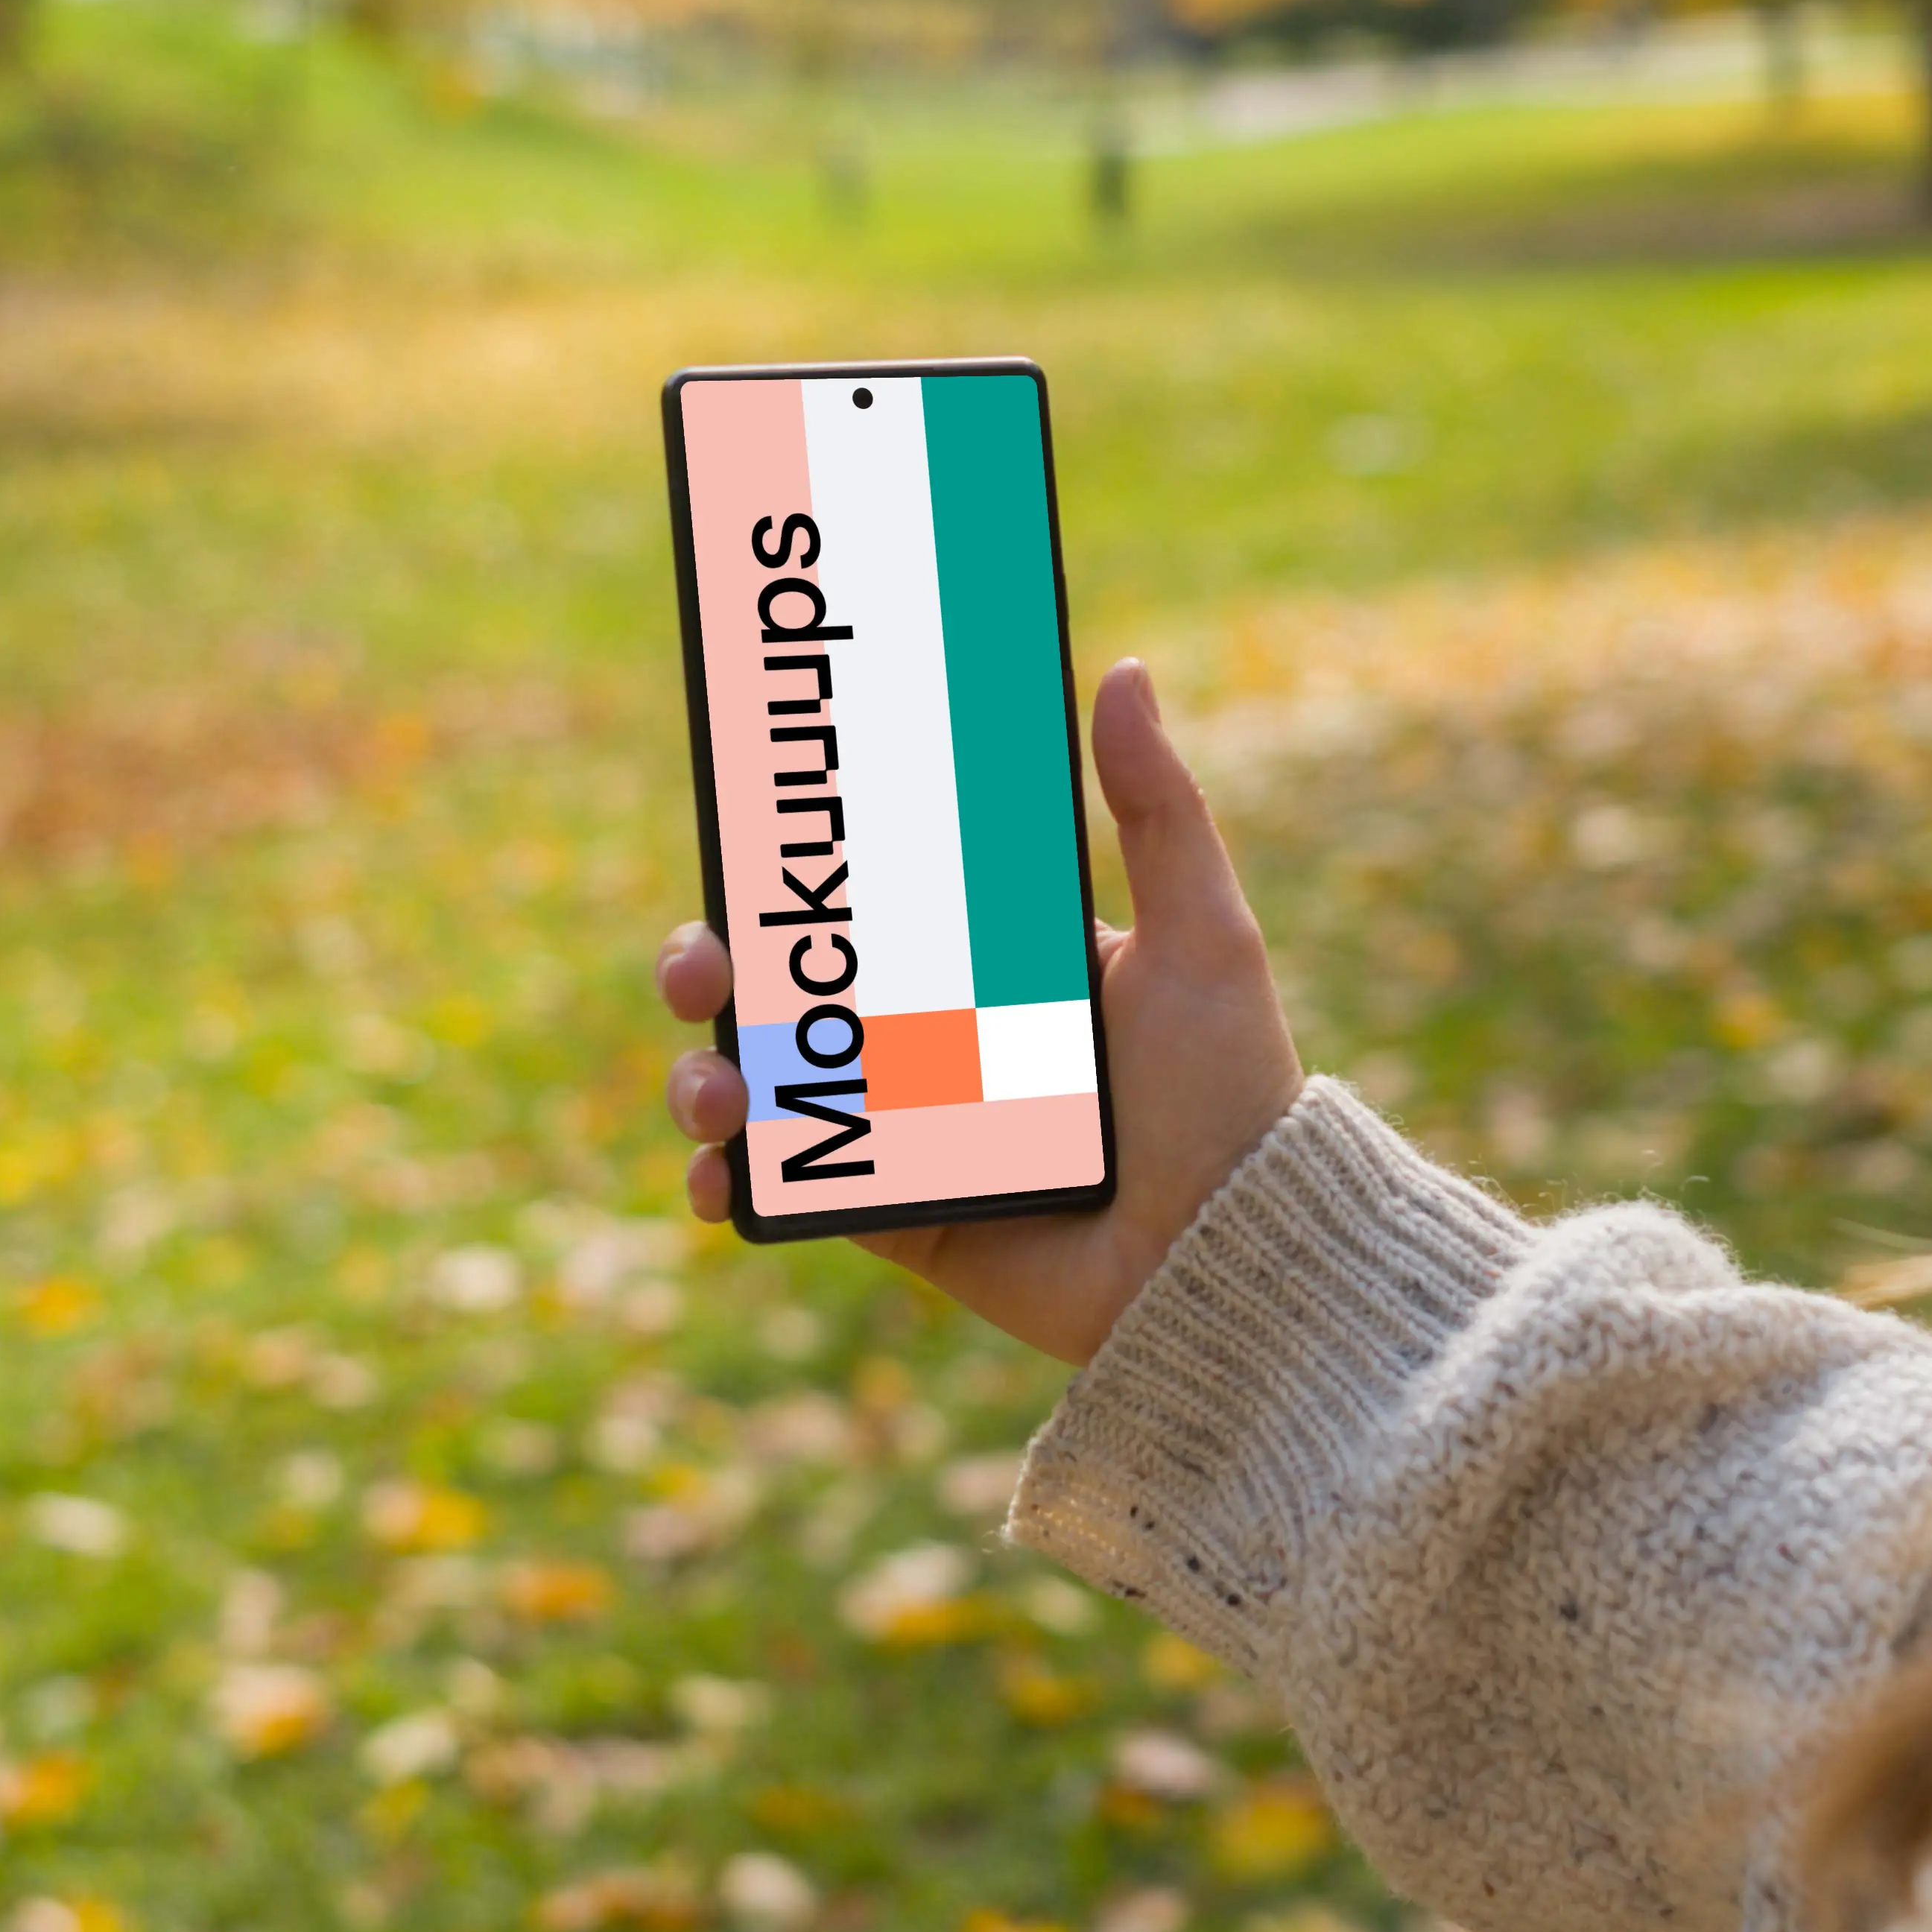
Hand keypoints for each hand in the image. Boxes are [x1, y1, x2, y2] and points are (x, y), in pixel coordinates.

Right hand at [653, 656, 1305, 1365]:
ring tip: (716, 1088)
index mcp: (997, 963)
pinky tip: (722, 1174)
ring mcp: (909, 1129)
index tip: (744, 835)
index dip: (792, 871)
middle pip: (789, 984)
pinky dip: (731, 1182)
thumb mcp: (1203, 937)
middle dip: (713, 966)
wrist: (1228, 1261)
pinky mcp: (898, 1213)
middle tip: (702, 966)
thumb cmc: (1229, 1096)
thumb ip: (1157, 812)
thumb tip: (1123, 671)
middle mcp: (939, 1039)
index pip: (870, 898)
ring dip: (707, 1074)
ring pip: (767, 1082)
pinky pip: (787, 1190)